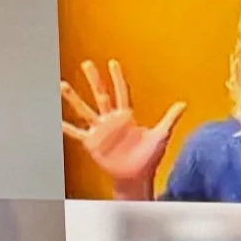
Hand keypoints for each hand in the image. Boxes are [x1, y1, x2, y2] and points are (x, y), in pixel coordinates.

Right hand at [60, 59, 184, 199]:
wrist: (137, 177)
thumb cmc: (148, 157)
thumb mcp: (161, 135)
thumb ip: (170, 118)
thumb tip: (184, 104)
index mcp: (126, 116)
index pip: (121, 92)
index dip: (117, 78)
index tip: (112, 63)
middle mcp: (111, 121)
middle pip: (101, 95)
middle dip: (95, 79)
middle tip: (87, 63)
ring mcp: (100, 131)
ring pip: (85, 110)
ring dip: (74, 98)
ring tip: (63, 85)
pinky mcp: (92, 144)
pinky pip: (77, 133)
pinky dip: (66, 127)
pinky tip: (57, 120)